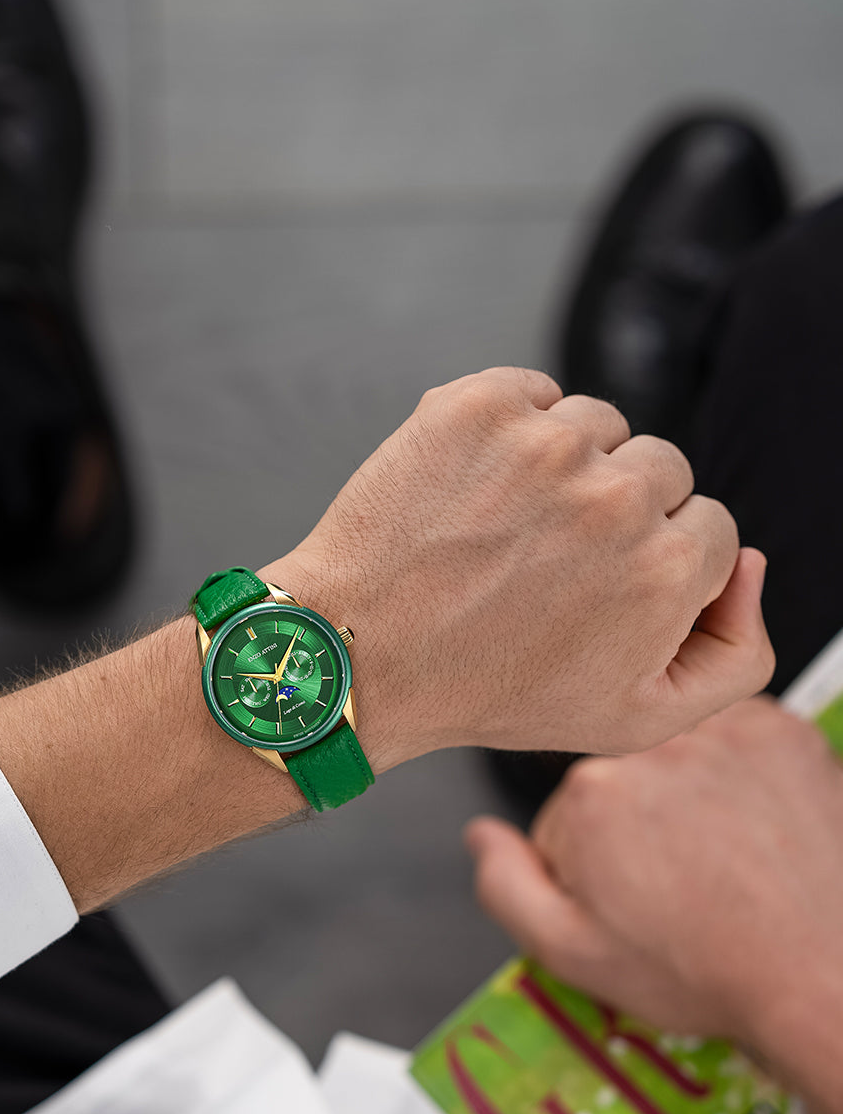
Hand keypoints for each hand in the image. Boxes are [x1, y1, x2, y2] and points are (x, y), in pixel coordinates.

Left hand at [264, 368, 772, 770]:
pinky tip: (480, 488)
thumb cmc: (490, 691)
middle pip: (662, 469)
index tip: (598, 588)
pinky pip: (535, 392)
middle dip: (618, 512)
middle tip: (548, 563)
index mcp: (666, 570)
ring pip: (600, 426)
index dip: (657, 561)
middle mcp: (616, 498)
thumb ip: (733, 656)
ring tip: (508, 529)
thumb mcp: (634, 721)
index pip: (710, 527)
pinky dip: (515, 428)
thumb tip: (751, 566)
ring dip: (567, 466)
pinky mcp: (481, 405)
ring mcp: (545, 443)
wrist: (361, 655)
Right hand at [466, 698, 842, 1113]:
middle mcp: (655, 747)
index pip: (563, 813)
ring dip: (687, 790)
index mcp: (591, 794)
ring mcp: (723, 732)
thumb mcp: (574, 956)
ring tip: (720, 857)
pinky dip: (740, 774)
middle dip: (636, 823)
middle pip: (619, 776)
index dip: (590, 864)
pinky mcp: (782, 731)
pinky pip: (735, 737)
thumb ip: (506, 887)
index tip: (631, 898)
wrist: (822, 976)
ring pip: (676, 752)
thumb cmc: (710, 971)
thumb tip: (479, 835)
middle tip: (680, 885)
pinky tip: (751, 827)